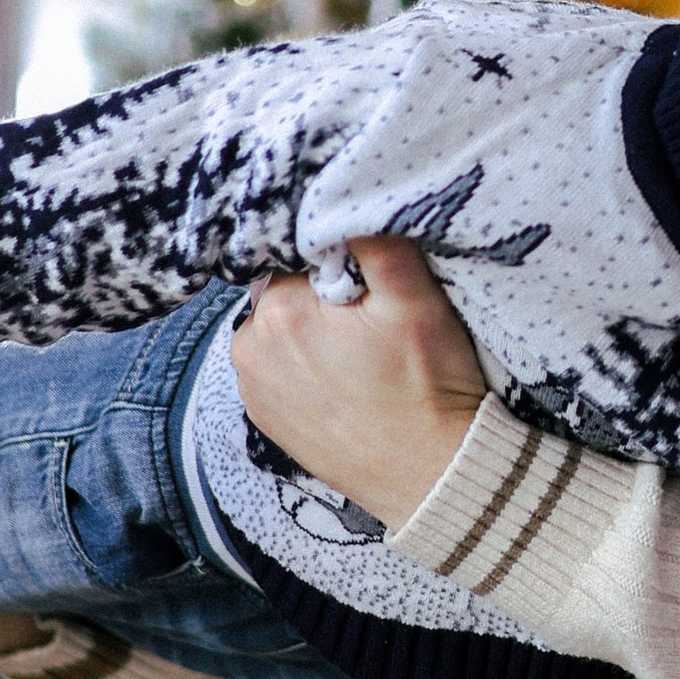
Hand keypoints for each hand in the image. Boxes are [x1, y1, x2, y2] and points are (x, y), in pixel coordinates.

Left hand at [232, 247, 486, 530]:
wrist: (431, 476)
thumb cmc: (427, 389)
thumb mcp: (415, 301)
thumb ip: (379, 241)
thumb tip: (349, 202)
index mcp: (277, 312)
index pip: (296, 255)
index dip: (337, 263)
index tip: (370, 287)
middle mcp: (248, 349)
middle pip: (284, 291)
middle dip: (321, 298)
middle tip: (371, 324)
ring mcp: (253, 389)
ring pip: (280, 331)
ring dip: (310, 333)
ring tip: (360, 360)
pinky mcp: (265, 418)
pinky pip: (279, 370)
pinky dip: (305, 368)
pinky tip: (345, 384)